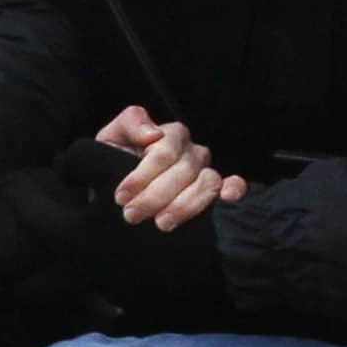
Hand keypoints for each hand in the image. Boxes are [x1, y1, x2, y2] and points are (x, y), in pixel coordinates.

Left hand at [93, 106, 245, 229]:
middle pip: (183, 171)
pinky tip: (227, 198)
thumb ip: (130, 123)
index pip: (164, 153)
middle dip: (155, 196)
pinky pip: (234, 185)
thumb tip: (153, 133)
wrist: (116, 191)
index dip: (142, 175)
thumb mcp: (112, 138)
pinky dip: (234, 189)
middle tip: (132, 215)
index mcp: (170, 135)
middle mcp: (192, 151)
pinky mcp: (215, 190)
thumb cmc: (115, 162)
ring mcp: (205, 170)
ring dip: (184, 205)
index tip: (121, 196)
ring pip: (206, 183)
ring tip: (161, 223)